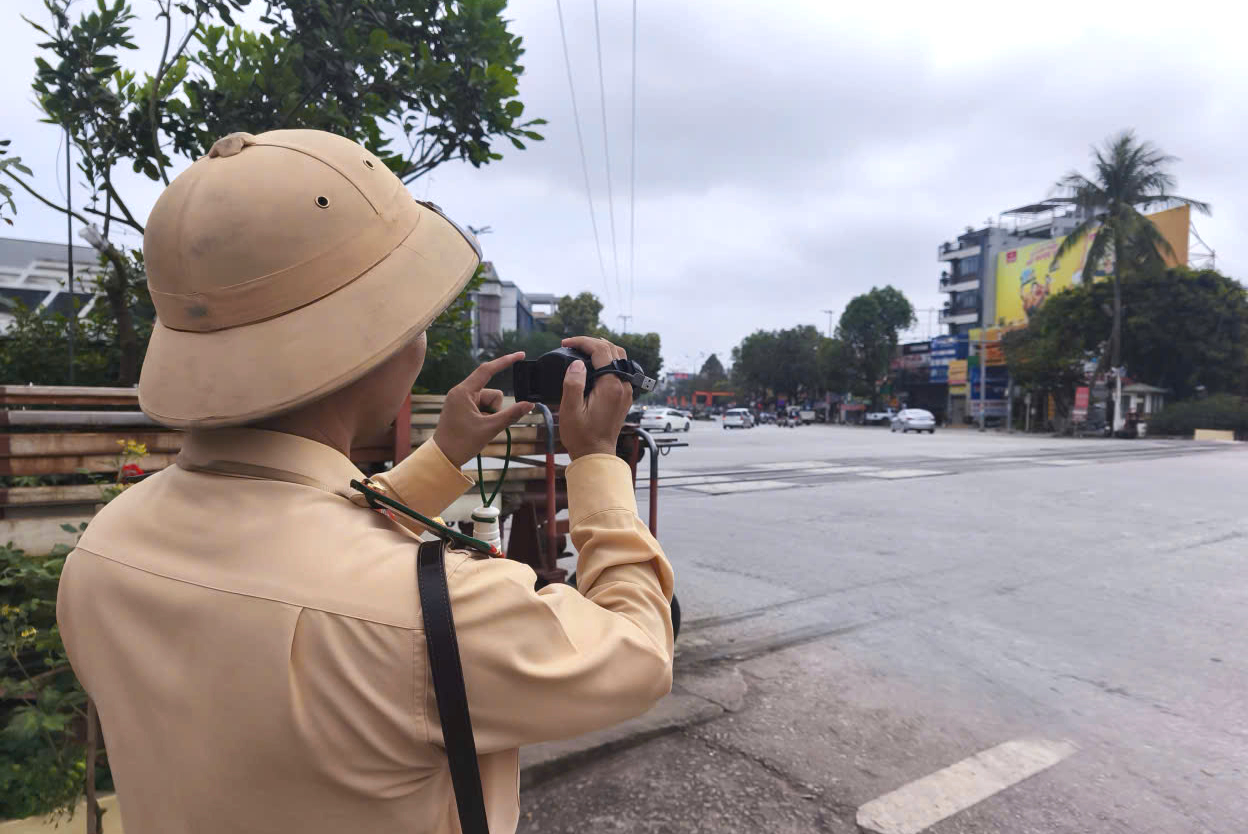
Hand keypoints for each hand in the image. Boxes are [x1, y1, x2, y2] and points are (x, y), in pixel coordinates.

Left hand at [433, 352, 534, 466]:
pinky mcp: (463, 407)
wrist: (443, 457)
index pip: (487, 370)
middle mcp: (461, 392)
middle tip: (485, 426)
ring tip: (478, 428)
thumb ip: (511, 415)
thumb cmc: (461, 443)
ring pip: (489, 402)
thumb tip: (530, 404)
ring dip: (490, 415)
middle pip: (492, 393)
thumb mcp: (490, 428)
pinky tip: (476, 428)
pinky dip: (485, 417)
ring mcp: (462, 400)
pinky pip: (483, 407)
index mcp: (463, 392)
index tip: (520, 355)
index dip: (505, 361)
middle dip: (495, 409)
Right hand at [559, 336, 632, 459]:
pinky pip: (621, 370)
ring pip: (620, 358)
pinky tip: (593, 365)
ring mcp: (626, 391)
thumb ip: (573, 383)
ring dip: (602, 350)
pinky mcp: (624, 396)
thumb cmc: (581, 436)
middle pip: (613, 350)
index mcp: (611, 386)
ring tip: (582, 350)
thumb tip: (577, 363)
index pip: (601, 350)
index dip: (582, 342)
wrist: (596, 455)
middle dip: (592, 343)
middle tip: (572, 345)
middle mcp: (623, 386)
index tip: (565, 343)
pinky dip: (608, 361)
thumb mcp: (570, 410)